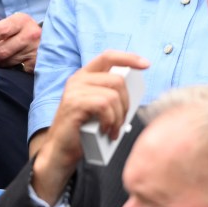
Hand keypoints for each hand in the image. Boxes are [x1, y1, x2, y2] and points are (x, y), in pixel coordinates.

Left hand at [0, 13, 40, 69]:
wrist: (51, 39)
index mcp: (21, 20)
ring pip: (6, 62)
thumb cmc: (23, 30)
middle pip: (1, 50)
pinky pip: (15, 70)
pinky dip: (7, 70)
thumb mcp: (14, 24)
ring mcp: (35, 51)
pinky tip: (4, 68)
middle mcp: (30, 34)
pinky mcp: (36, 64)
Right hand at [32, 51, 148, 204]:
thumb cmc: (83, 130)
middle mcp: (78, 79)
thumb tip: (133, 89)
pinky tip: (106, 130)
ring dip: (119, 116)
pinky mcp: (74, 103)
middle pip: (117, 80)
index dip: (129, 58)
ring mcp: (74, 90)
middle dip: (126, 103)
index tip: (146, 64)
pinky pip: (104, 105)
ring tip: (114, 129)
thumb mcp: (98, 107)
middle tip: (122, 121)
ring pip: (113, 95)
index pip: (108, 56)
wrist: (61, 150)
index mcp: (85, 76)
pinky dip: (110, 120)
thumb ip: (109, 94)